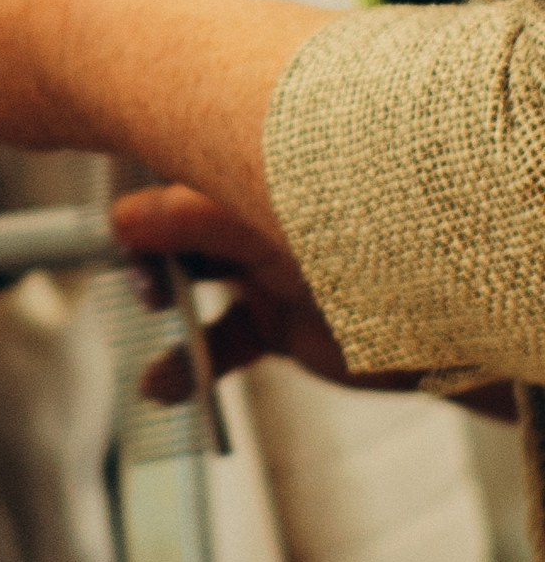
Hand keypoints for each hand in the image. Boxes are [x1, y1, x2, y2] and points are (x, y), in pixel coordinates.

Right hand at [112, 183, 352, 395]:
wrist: (444, 331)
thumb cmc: (362, 245)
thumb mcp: (264, 222)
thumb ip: (190, 220)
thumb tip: (120, 221)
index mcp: (253, 172)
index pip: (181, 174)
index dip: (145, 200)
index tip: (119, 234)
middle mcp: (254, 216)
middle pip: (178, 229)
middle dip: (149, 259)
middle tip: (145, 292)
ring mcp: (264, 272)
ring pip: (191, 288)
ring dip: (164, 317)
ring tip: (153, 341)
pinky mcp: (276, 325)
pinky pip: (218, 342)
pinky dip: (188, 366)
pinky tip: (162, 388)